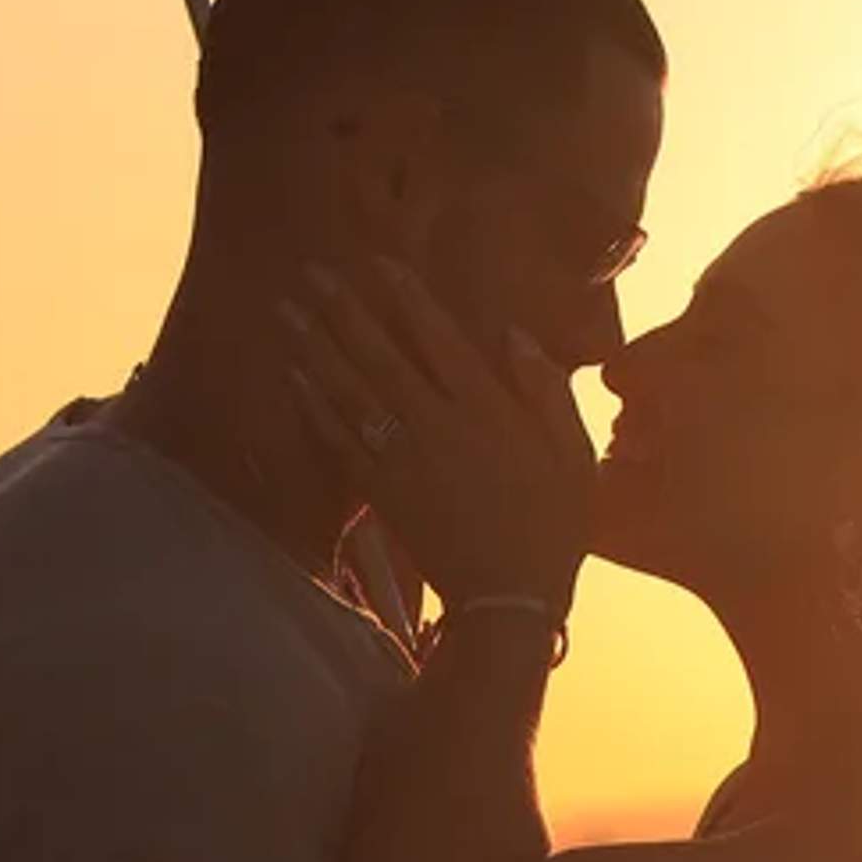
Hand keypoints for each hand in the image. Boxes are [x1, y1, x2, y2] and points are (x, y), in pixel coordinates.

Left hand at [283, 257, 593, 611]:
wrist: (511, 598)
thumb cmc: (555, 526)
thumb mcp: (575, 457)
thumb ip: (546, 393)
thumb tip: (514, 337)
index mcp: (490, 411)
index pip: (440, 339)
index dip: (407, 299)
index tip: (379, 263)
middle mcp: (439, 425)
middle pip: (380, 354)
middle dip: (342, 310)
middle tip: (309, 272)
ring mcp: (404, 458)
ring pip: (350, 389)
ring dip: (314, 346)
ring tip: (286, 311)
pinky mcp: (382, 490)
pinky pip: (339, 439)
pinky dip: (314, 405)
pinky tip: (294, 376)